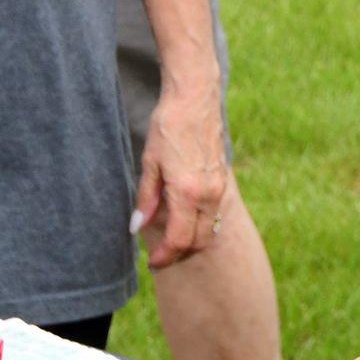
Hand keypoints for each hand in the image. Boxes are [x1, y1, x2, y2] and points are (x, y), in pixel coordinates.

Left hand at [133, 86, 232, 269]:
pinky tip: (182, 218)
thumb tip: (137, 227)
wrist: (195, 97)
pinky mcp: (222, 180)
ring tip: (169, 240)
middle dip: (179, 254)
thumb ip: (146, 198)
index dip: (165, 256)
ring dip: (191, 241)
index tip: (152, 262)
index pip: (179, 239)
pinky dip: (200, 224)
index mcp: (188, 191)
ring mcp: (219, 187)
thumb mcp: (150, 162)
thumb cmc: (168, 125)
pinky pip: (213, 213)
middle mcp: (209, 194)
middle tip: (159, 256)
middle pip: (199, 242)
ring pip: (210, 230)